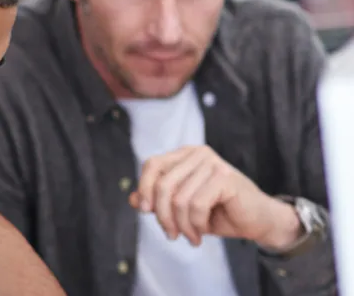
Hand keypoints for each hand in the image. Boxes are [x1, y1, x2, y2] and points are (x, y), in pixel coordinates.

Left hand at [129, 146, 302, 248]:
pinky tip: (201, 232)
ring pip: (178, 199)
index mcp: (186, 155)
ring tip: (189, 236)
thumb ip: (158, 200)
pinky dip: (195, 225)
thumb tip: (131, 199)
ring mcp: (213, 163)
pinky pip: (196, 205)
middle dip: (163, 215)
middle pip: (163, 184)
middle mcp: (198, 154)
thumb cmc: (219, 212)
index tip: (144, 210)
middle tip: (171, 235)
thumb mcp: (182, 207)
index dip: (143, 188)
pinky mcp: (225, 178)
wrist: (258, 221)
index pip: (152, 165)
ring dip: (181, 225)